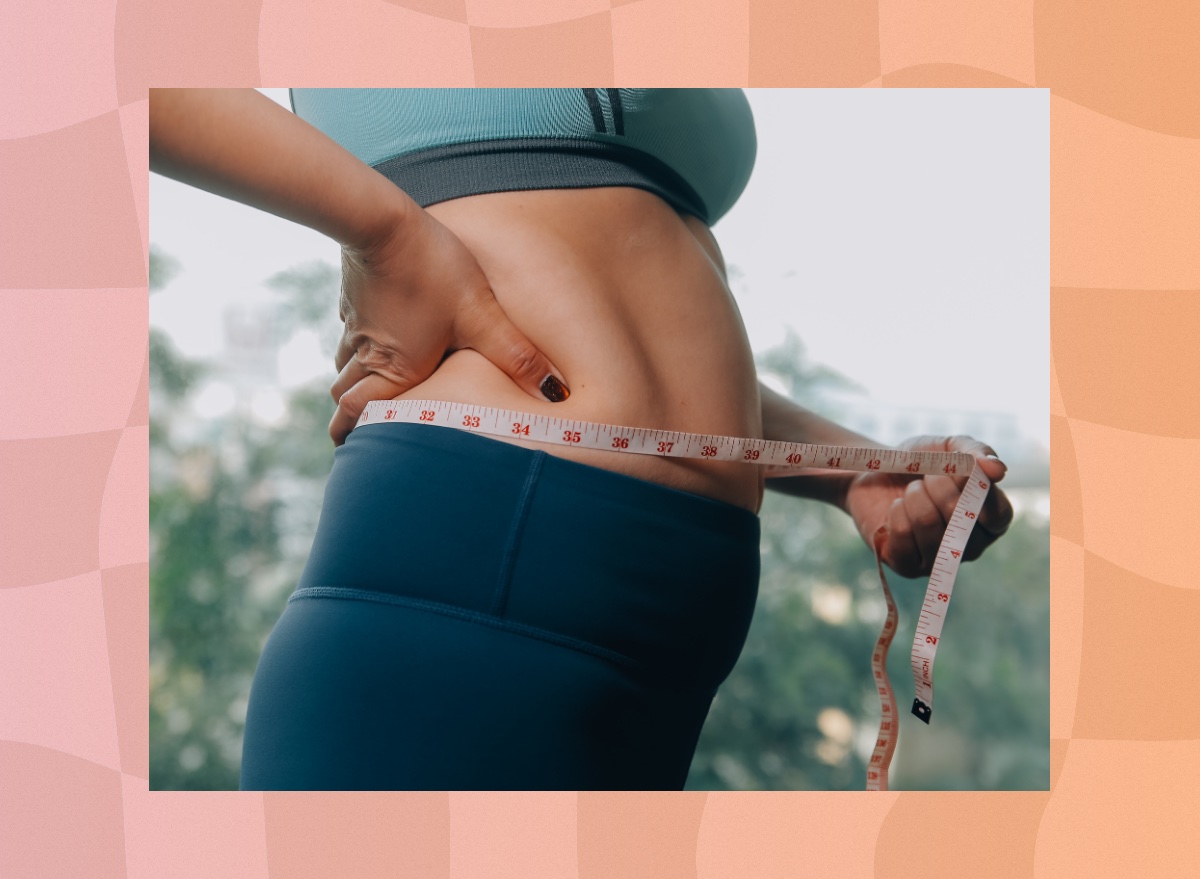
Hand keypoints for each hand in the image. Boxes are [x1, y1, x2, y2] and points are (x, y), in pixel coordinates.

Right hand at [327, 200, 569, 444]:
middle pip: (344, 392)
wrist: (383, 221)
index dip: (348, 432)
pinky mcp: (354, 295)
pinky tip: (370, 331)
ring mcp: (357, 322)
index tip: (347, 450)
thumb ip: (515, 356)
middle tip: (349, 429)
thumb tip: (552, 392)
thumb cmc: (433, 271)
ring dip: (349, 378)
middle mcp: (370, 352)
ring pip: (343, 361)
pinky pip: (349, 327)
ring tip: (359, 388)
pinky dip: (354, 341)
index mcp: (397, 368)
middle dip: (346, 413)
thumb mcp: (481, 316)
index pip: (359, 412)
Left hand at [843, 435, 1013, 577]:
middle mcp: (970, 546)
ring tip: (911, 491)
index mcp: (990, 520)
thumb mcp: (948, 447)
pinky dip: (896, 511)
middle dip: (938, 485)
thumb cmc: (919, 462)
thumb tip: (998, 470)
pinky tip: (897, 508)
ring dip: (914, 496)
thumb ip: (976, 452)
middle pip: (960, 518)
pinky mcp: (908, 566)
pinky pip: (903, 535)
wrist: (875, 473)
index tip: (958, 470)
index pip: (998, 515)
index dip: (976, 490)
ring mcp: (939, 560)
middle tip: (927, 477)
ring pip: (929, 524)